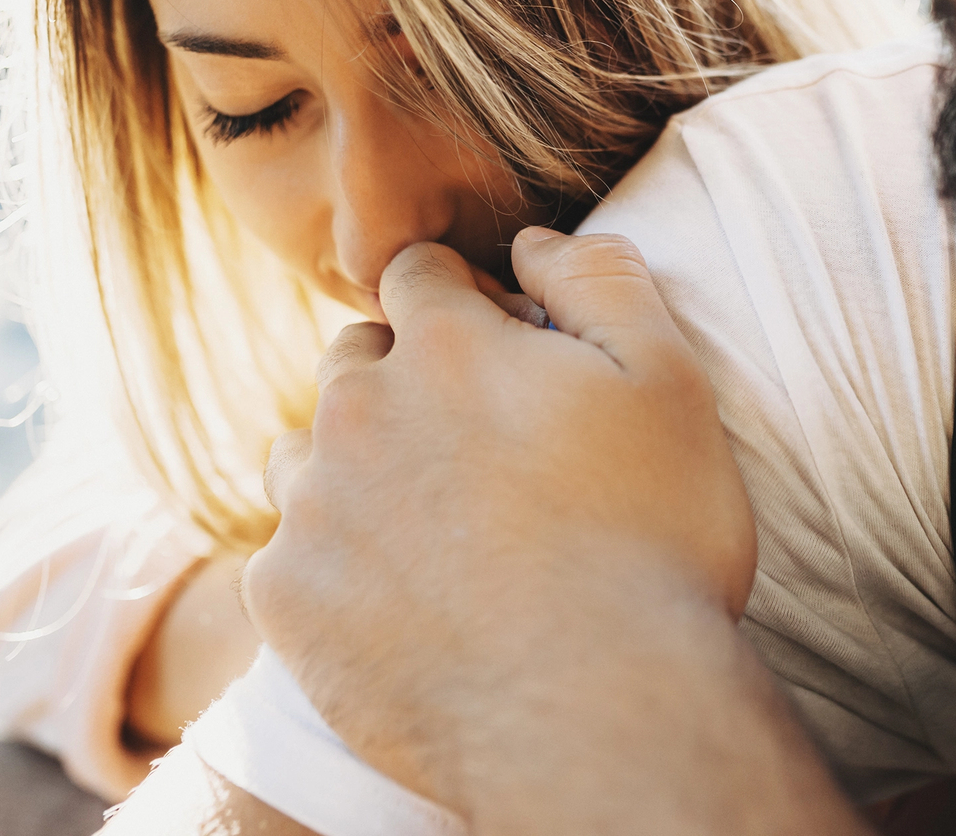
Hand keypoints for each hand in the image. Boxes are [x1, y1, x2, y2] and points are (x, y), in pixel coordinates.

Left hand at [242, 228, 758, 810]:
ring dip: (355, 465)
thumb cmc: (655, 543)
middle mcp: (358, 412)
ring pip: (306, 451)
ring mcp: (311, 508)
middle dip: (403, 377)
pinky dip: (334, 562)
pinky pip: (288, 553)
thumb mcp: (669, 383)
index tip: (499, 350)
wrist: (603, 715)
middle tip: (475, 446)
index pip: (418, 274)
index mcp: (446, 346)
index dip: (462, 302)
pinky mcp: (287, 601)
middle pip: (354, 358)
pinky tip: (403, 597)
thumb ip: (600, 282)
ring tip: (433, 524)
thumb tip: (534, 240)